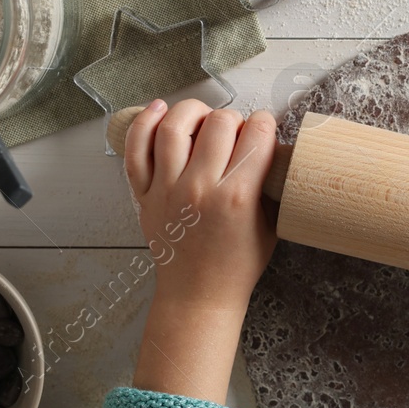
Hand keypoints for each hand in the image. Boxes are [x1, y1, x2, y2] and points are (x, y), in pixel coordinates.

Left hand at [125, 99, 278, 313]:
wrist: (198, 296)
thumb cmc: (237, 267)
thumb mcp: (270, 227)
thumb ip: (269, 187)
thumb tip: (272, 150)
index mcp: (237, 196)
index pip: (256, 135)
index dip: (265, 124)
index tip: (265, 129)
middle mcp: (199, 188)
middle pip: (220, 123)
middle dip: (235, 119)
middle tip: (237, 132)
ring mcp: (166, 190)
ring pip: (174, 126)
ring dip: (193, 111)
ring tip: (203, 118)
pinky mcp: (144, 195)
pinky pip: (136, 149)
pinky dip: (144, 123)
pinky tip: (159, 110)